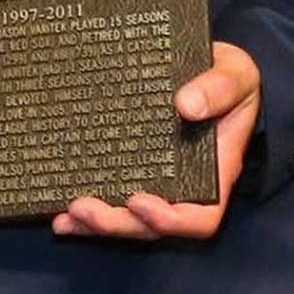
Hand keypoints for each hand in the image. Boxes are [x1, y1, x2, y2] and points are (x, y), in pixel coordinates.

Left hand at [54, 41, 261, 240]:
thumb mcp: (236, 75)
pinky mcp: (129, 168)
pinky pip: (109, 197)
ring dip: (94, 224)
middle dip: (117, 223)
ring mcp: (155, 181)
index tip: (139, 201)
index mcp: (215, 172)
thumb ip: (220, 88)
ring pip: (127, 220)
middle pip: (152, 226)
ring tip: (64, 217)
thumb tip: (186, 105)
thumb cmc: (227, 77)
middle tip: (82, 208)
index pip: (200, 217)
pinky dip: (84, 212)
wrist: (207, 67)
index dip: (170, 220)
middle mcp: (183, 185)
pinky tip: (57, 211)